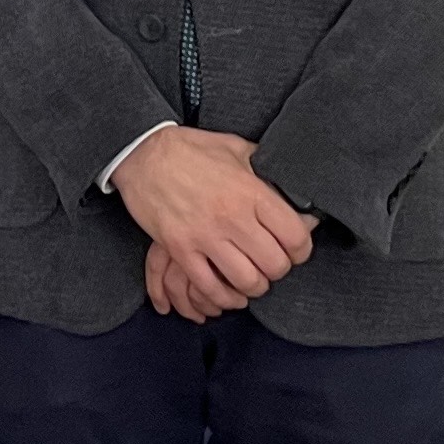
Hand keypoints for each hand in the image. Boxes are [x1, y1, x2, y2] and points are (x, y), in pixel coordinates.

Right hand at [111, 128, 314, 320]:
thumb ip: (265, 167)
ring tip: (252, 278)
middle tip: (272, 264)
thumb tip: (290, 183)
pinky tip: (227, 290)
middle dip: (278, 269)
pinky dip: (223, 296)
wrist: (142, 153)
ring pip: (246, 281)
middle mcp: (232, 217)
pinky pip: (208, 286)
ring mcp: (205, 236)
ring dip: (254, 286)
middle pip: (275, 264)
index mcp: (251, 192)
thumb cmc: (190, 149)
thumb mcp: (236, 148)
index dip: (302, 249)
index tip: (295, 249)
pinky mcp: (180, 249)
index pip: (295, 237)